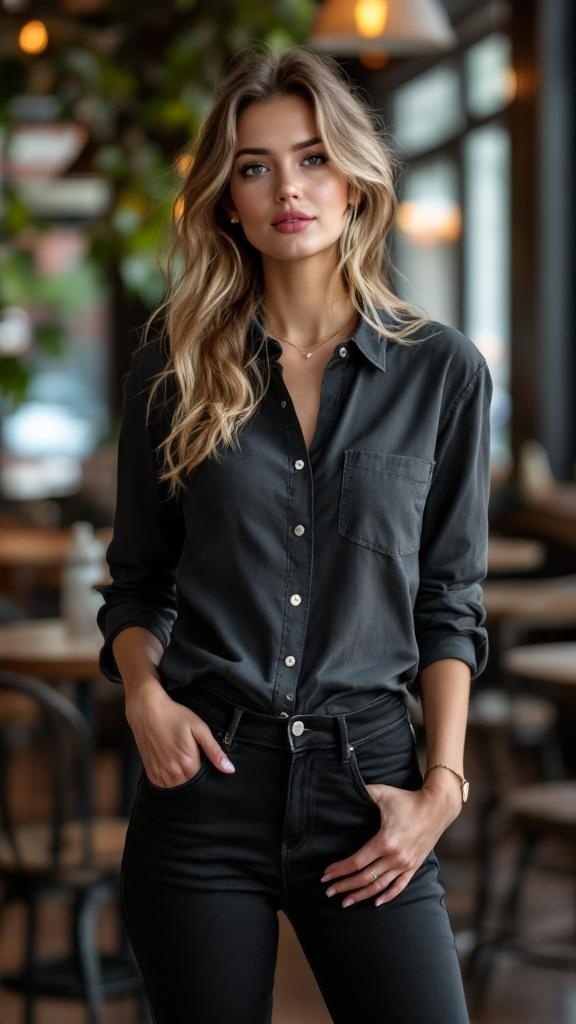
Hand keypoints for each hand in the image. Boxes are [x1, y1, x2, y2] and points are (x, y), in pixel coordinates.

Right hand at [125, 680, 234, 787]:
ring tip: (179, 757)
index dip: (207, 770)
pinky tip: (171, 763)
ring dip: (182, 778)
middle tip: (190, 754)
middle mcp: (173, 772)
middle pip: (191, 785)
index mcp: (188, 763)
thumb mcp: (199, 729)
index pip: (204, 780)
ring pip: (178, 787)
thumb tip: (229, 769)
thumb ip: (214, 751)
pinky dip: (170, 779)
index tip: (203, 757)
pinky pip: (164, 786)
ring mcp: (160, 774)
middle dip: (195, 775)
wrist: (147, 711)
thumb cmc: (174, 716)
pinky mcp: (151, 773)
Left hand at [320, 780, 460, 908]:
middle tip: (329, 892)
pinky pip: (399, 886)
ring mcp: (405, 864)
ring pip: (379, 886)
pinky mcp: (414, 866)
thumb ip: (363, 792)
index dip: (339, 870)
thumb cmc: (408, 799)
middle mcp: (395, 857)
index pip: (356, 862)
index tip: (325, 876)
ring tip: (345, 902)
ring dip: (361, 895)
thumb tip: (344, 789)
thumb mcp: (383, 793)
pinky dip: (387, 896)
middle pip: (364, 878)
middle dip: (344, 886)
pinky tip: (376, 903)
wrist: (437, 807)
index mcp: (385, 841)